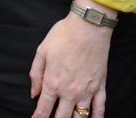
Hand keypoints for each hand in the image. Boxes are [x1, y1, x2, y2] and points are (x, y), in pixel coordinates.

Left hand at [28, 0, 113, 117]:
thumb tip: (34, 93)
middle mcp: (70, 91)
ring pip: (80, 117)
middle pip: (62, 117)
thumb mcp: (41, 51)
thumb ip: (36, 74)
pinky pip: (100, 109)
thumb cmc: (63, 36)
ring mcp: (87, 91)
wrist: (88, 27)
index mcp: (53, 83)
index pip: (44, 109)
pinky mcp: (100, 87)